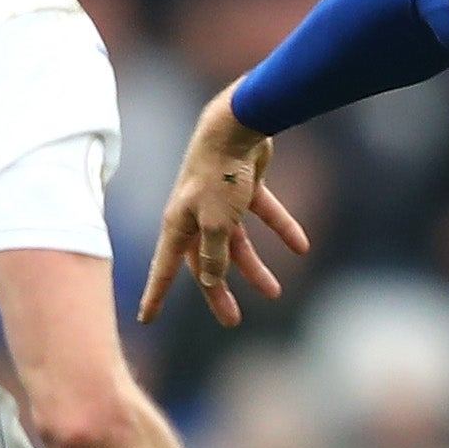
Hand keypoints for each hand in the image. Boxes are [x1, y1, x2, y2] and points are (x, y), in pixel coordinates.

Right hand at [138, 87, 312, 327]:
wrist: (238, 126)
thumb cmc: (219, 174)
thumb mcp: (217, 223)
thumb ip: (215, 255)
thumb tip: (213, 282)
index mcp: (178, 224)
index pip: (165, 267)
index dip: (156, 294)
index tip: (146, 319)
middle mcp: (196, 215)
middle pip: (206, 262)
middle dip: (219, 292)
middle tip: (231, 321)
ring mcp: (221, 201)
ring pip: (237, 244)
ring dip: (254, 268)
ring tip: (274, 293)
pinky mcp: (246, 187)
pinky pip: (265, 215)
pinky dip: (282, 228)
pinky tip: (301, 245)